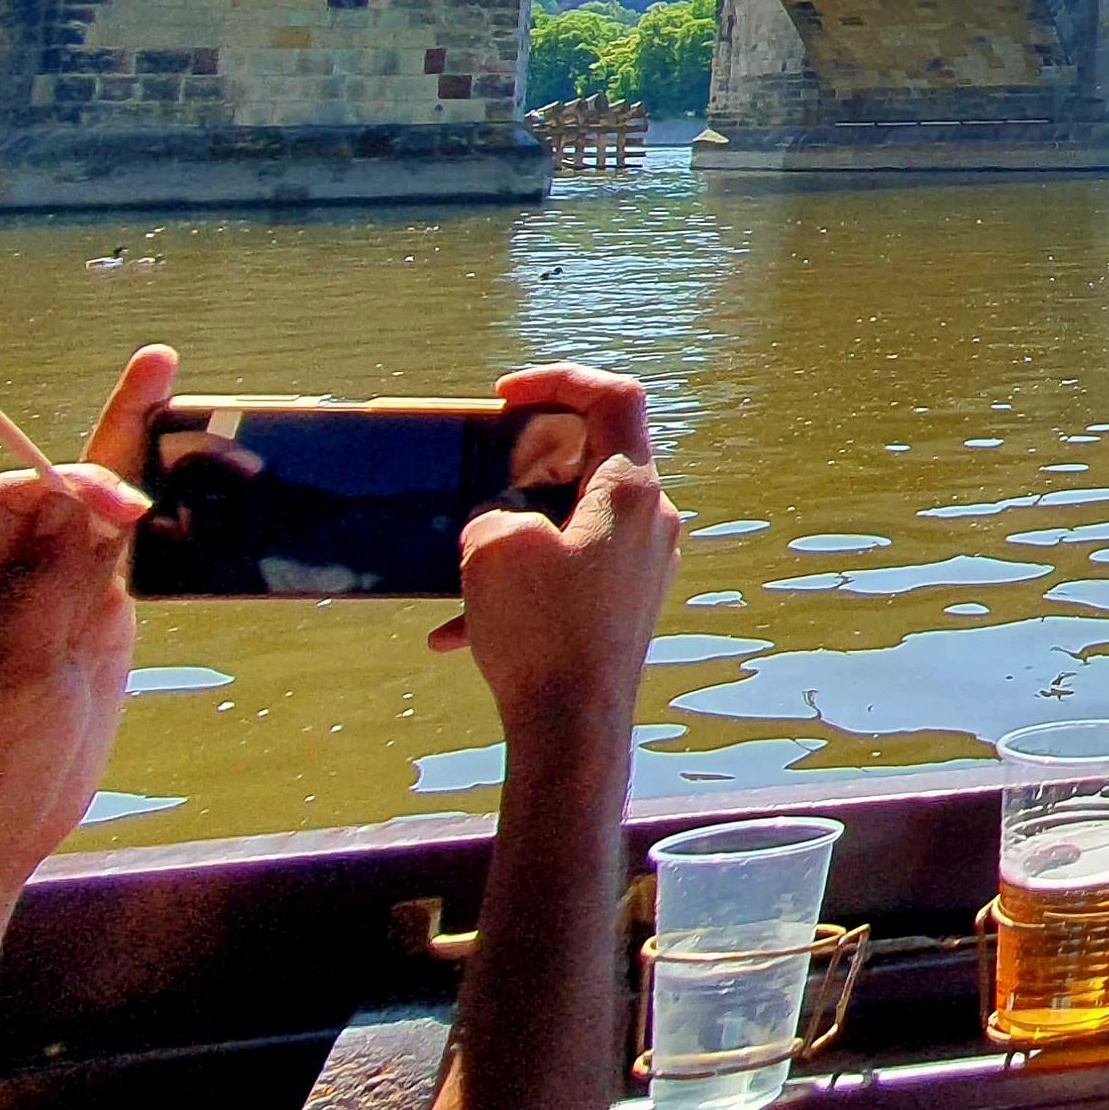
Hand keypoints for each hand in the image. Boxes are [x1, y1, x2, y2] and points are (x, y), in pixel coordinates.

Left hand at [0, 346, 167, 890]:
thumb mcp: (23, 676)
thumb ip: (54, 586)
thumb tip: (82, 497)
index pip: (26, 492)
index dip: (76, 464)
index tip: (139, 450)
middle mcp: (20, 586)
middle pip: (64, 487)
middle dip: (111, 429)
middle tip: (160, 364)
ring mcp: (60, 610)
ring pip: (97, 521)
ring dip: (135, 468)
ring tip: (180, 409)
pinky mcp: (93, 639)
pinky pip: (120, 566)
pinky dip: (147, 526)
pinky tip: (180, 503)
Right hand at [428, 366, 678, 758]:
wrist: (574, 731)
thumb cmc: (542, 633)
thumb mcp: (493, 546)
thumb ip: (497, 507)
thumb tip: (506, 520)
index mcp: (634, 492)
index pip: (615, 397)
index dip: (560, 378)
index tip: (506, 395)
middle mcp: (653, 522)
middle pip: (596, 455)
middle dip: (528, 457)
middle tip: (481, 472)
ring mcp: (643, 566)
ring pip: (574, 516)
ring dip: (516, 524)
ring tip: (465, 554)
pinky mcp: (624, 605)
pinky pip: (568, 572)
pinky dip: (518, 584)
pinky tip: (455, 630)